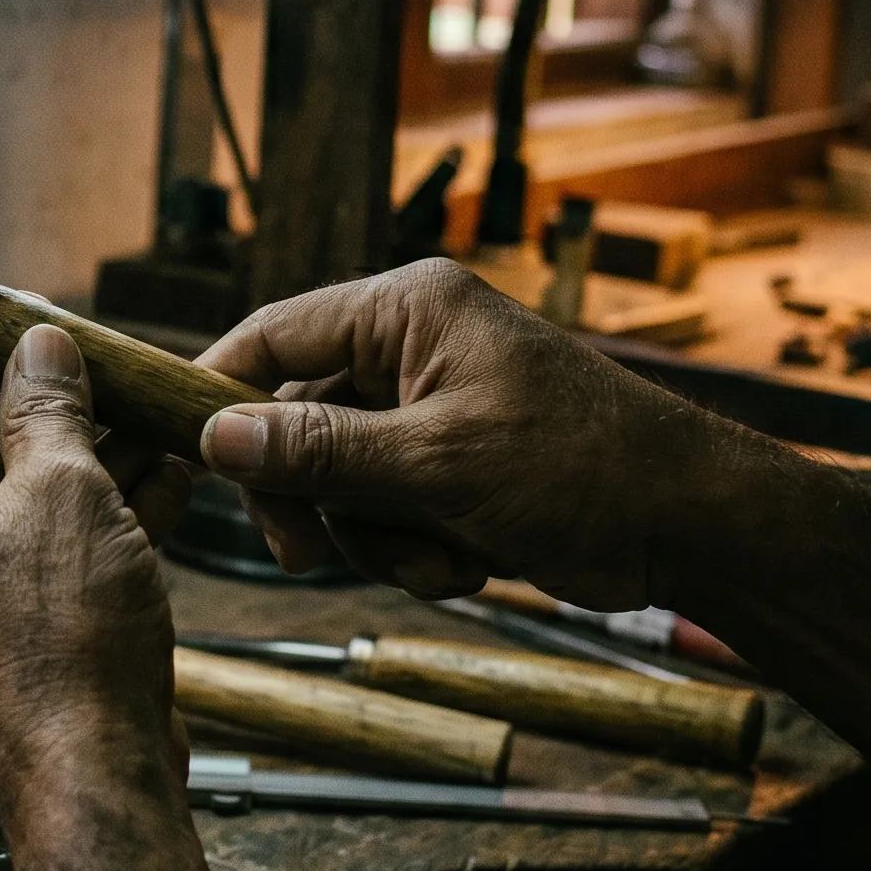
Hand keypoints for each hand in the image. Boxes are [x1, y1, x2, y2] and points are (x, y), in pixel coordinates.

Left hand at [0, 325, 192, 786]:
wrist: (92, 770)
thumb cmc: (67, 638)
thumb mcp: (66, 489)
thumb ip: (48, 409)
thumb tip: (38, 348)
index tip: (46, 325)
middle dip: (57, 408)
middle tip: (116, 369)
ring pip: (23, 501)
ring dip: (92, 459)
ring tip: (155, 415)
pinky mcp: (4, 631)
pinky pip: (44, 552)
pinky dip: (98, 517)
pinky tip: (166, 477)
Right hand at [194, 258, 743, 610]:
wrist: (687, 526)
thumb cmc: (583, 466)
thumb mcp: (435, 460)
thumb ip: (318, 449)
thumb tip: (216, 437)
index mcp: (407, 310)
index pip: (273, 334)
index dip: (218, 391)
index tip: (182, 451)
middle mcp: (411, 349)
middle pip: (294, 421)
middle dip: (312, 497)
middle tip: (303, 553)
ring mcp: (431, 411)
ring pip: (338, 480)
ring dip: (375, 535)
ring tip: (439, 556)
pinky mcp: (450, 468)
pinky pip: (384, 511)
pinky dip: (413, 548)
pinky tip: (468, 560)